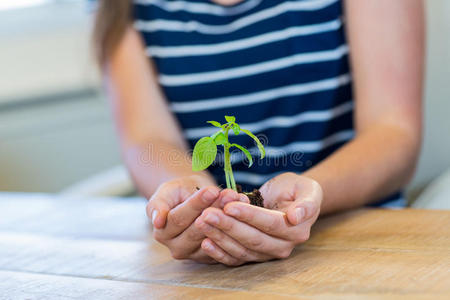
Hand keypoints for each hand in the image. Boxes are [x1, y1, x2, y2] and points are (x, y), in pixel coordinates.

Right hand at [147, 175, 247, 262]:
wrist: (189, 198)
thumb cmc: (177, 193)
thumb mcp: (166, 192)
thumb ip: (159, 205)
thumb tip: (157, 221)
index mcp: (162, 233)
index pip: (180, 218)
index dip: (196, 204)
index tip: (212, 190)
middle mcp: (176, 248)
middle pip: (198, 229)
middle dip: (215, 210)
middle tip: (229, 195)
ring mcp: (195, 254)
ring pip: (214, 236)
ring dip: (227, 217)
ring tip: (237, 199)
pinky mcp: (211, 257)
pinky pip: (225, 244)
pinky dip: (235, 225)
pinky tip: (243, 209)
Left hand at [195, 172, 321, 265]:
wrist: (289, 199)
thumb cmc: (296, 190)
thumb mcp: (307, 190)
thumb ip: (306, 203)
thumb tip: (295, 217)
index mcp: (297, 230)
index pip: (270, 224)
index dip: (249, 216)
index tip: (229, 206)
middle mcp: (283, 247)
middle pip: (253, 239)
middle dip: (228, 226)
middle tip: (207, 214)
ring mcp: (267, 254)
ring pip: (241, 250)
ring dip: (219, 237)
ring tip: (201, 222)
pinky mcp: (253, 257)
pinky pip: (235, 258)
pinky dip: (219, 253)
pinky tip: (204, 242)